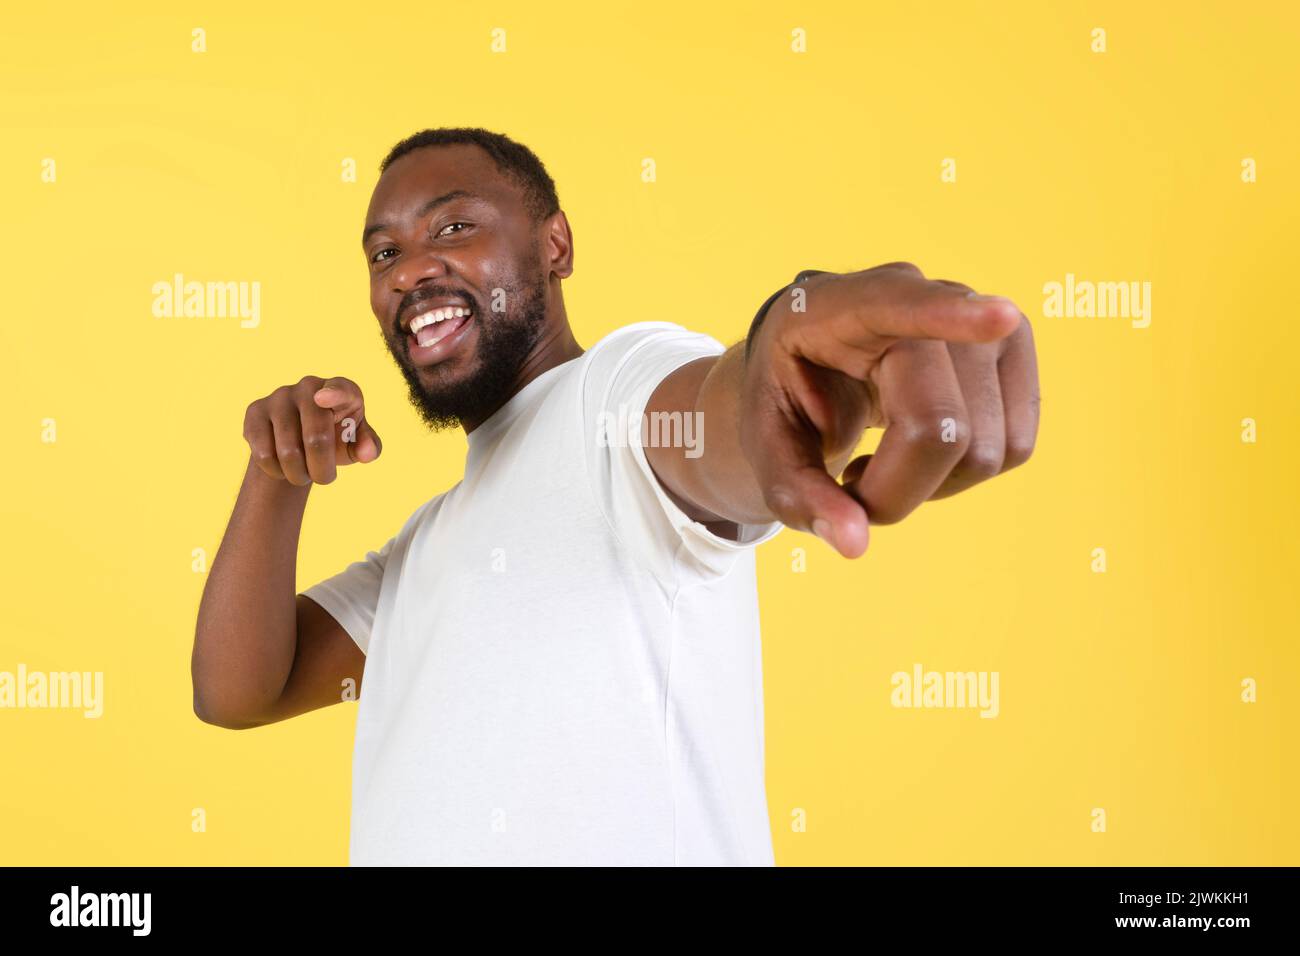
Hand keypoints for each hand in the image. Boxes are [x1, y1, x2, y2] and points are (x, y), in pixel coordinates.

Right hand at [242, 376, 381, 485]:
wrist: (300, 441)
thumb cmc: (338, 438)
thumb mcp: (357, 444)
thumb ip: (369, 447)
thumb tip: (367, 452)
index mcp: (341, 389)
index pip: (340, 389)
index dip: (333, 394)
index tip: (322, 399)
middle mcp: (309, 386)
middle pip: (316, 437)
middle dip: (322, 469)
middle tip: (324, 479)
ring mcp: (279, 396)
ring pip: (289, 451)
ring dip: (300, 475)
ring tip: (304, 474)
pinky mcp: (255, 411)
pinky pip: (264, 453)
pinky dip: (277, 471)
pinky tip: (282, 468)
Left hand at [740, 262, 1039, 557]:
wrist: (819, 358)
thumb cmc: (790, 394)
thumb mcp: (767, 446)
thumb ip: (796, 494)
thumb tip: (854, 543)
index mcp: (839, 306)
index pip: (898, 306)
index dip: (949, 315)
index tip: (998, 318)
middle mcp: (923, 294)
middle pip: (940, 428)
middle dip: (892, 490)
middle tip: (847, 484)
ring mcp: (978, 317)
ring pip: (986, 451)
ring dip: (928, 486)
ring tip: (879, 458)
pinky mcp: (1014, 348)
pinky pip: (1015, 448)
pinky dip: (964, 475)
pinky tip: (920, 450)